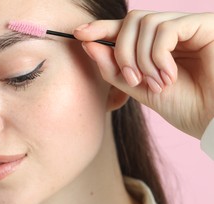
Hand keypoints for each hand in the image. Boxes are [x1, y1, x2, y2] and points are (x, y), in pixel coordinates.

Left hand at [74, 11, 213, 138]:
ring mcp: (188, 26)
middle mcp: (171, 32)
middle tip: (133, 79)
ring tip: (154, 83)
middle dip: (122, 51)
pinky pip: (166, 30)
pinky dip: (158, 55)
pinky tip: (168, 75)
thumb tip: (88, 44)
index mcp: (156, 45)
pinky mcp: (204, 25)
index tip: (79, 34)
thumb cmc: (184, 106)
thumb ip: (114, 69)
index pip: (124, 28)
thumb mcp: (139, 88)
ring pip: (146, 23)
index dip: (101, 28)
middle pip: (131, 20)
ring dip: (141, 58)